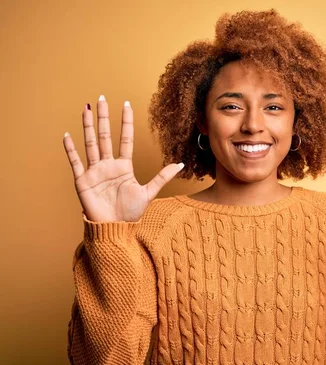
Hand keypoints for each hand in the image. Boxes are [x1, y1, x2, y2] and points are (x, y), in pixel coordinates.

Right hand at [62, 96, 183, 222]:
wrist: (114, 228)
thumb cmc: (130, 213)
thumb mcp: (149, 192)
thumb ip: (163, 177)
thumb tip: (181, 164)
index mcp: (124, 167)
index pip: (125, 139)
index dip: (126, 122)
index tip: (126, 104)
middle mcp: (108, 165)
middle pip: (106, 136)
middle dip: (104, 117)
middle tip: (102, 98)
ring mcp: (95, 171)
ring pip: (91, 143)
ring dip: (88, 126)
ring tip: (86, 109)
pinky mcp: (83, 181)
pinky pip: (76, 162)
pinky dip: (71, 149)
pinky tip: (67, 135)